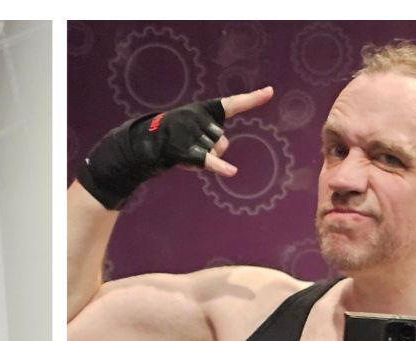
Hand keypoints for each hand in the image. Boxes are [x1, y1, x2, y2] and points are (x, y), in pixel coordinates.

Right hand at [77, 87, 273, 208]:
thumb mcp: (193, 133)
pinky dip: (220, 168)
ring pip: (216, 152)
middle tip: (190, 146)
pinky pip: (209, 161)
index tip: (270, 92)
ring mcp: (194, 135)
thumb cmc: (172, 139)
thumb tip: (224, 148)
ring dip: (204, 159)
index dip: (252, 99)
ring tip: (184, 152)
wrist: (145, 146)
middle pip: (222, 140)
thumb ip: (213, 138)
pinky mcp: (188, 152)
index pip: (232, 104)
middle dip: (211, 148)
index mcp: (204, 110)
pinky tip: (232, 173)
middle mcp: (200, 118)